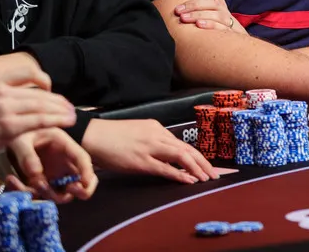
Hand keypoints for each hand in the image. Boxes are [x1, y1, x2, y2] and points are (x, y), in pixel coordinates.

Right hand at [0, 68, 75, 169]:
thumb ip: (0, 92)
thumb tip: (24, 94)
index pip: (27, 71)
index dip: (43, 79)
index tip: (50, 89)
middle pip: (38, 92)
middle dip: (57, 100)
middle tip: (70, 107)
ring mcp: (4, 108)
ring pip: (42, 106)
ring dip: (61, 111)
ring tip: (72, 116)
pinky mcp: (9, 127)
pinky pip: (40, 121)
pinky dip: (56, 121)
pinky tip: (66, 122)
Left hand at [5, 127, 97, 203]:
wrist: (8, 134)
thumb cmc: (20, 132)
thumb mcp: (21, 139)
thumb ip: (27, 155)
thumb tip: (36, 175)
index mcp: (64, 146)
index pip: (83, 159)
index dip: (87, 172)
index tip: (84, 184)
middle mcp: (63, 163)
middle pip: (81, 181)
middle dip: (79, 191)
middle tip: (67, 190)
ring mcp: (53, 174)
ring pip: (61, 193)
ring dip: (47, 195)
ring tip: (26, 184)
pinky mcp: (41, 182)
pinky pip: (39, 194)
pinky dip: (26, 192)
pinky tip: (11, 180)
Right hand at [82, 118, 218, 183]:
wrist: (92, 136)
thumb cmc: (111, 137)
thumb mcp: (137, 133)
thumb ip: (153, 141)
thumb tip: (166, 154)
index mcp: (156, 127)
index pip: (181, 143)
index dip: (197, 155)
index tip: (208, 165)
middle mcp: (156, 134)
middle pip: (187, 149)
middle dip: (204, 162)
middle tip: (216, 174)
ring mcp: (149, 147)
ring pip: (181, 156)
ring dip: (197, 168)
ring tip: (208, 178)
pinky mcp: (141, 161)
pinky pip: (165, 168)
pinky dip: (180, 174)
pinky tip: (190, 180)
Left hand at [173, 0, 246, 34]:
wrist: (238, 48)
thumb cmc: (218, 32)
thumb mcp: (211, 19)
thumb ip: (200, 12)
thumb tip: (181, 6)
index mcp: (221, 7)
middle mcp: (226, 13)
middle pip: (214, 3)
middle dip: (194, 4)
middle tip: (178, 10)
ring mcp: (230, 24)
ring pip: (217, 15)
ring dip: (199, 15)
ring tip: (184, 18)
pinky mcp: (232, 35)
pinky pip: (222, 28)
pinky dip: (210, 25)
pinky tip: (198, 25)